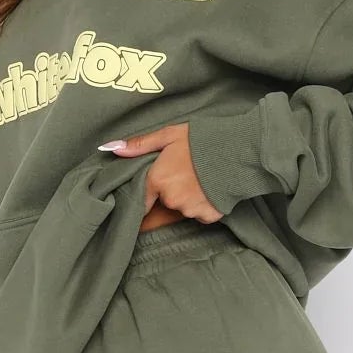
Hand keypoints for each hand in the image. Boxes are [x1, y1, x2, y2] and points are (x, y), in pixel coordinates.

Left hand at [99, 123, 222, 223]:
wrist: (241, 150)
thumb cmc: (204, 139)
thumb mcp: (169, 135)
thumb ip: (140, 145)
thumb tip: (111, 148)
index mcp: (158, 180)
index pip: (141, 200)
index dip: (144, 198)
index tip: (147, 196)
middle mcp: (172, 199)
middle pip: (163, 203)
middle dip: (169, 193)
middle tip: (184, 173)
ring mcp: (191, 210)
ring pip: (182, 209)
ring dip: (187, 199)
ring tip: (200, 179)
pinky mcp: (209, 216)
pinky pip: (199, 214)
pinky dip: (203, 205)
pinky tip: (210, 189)